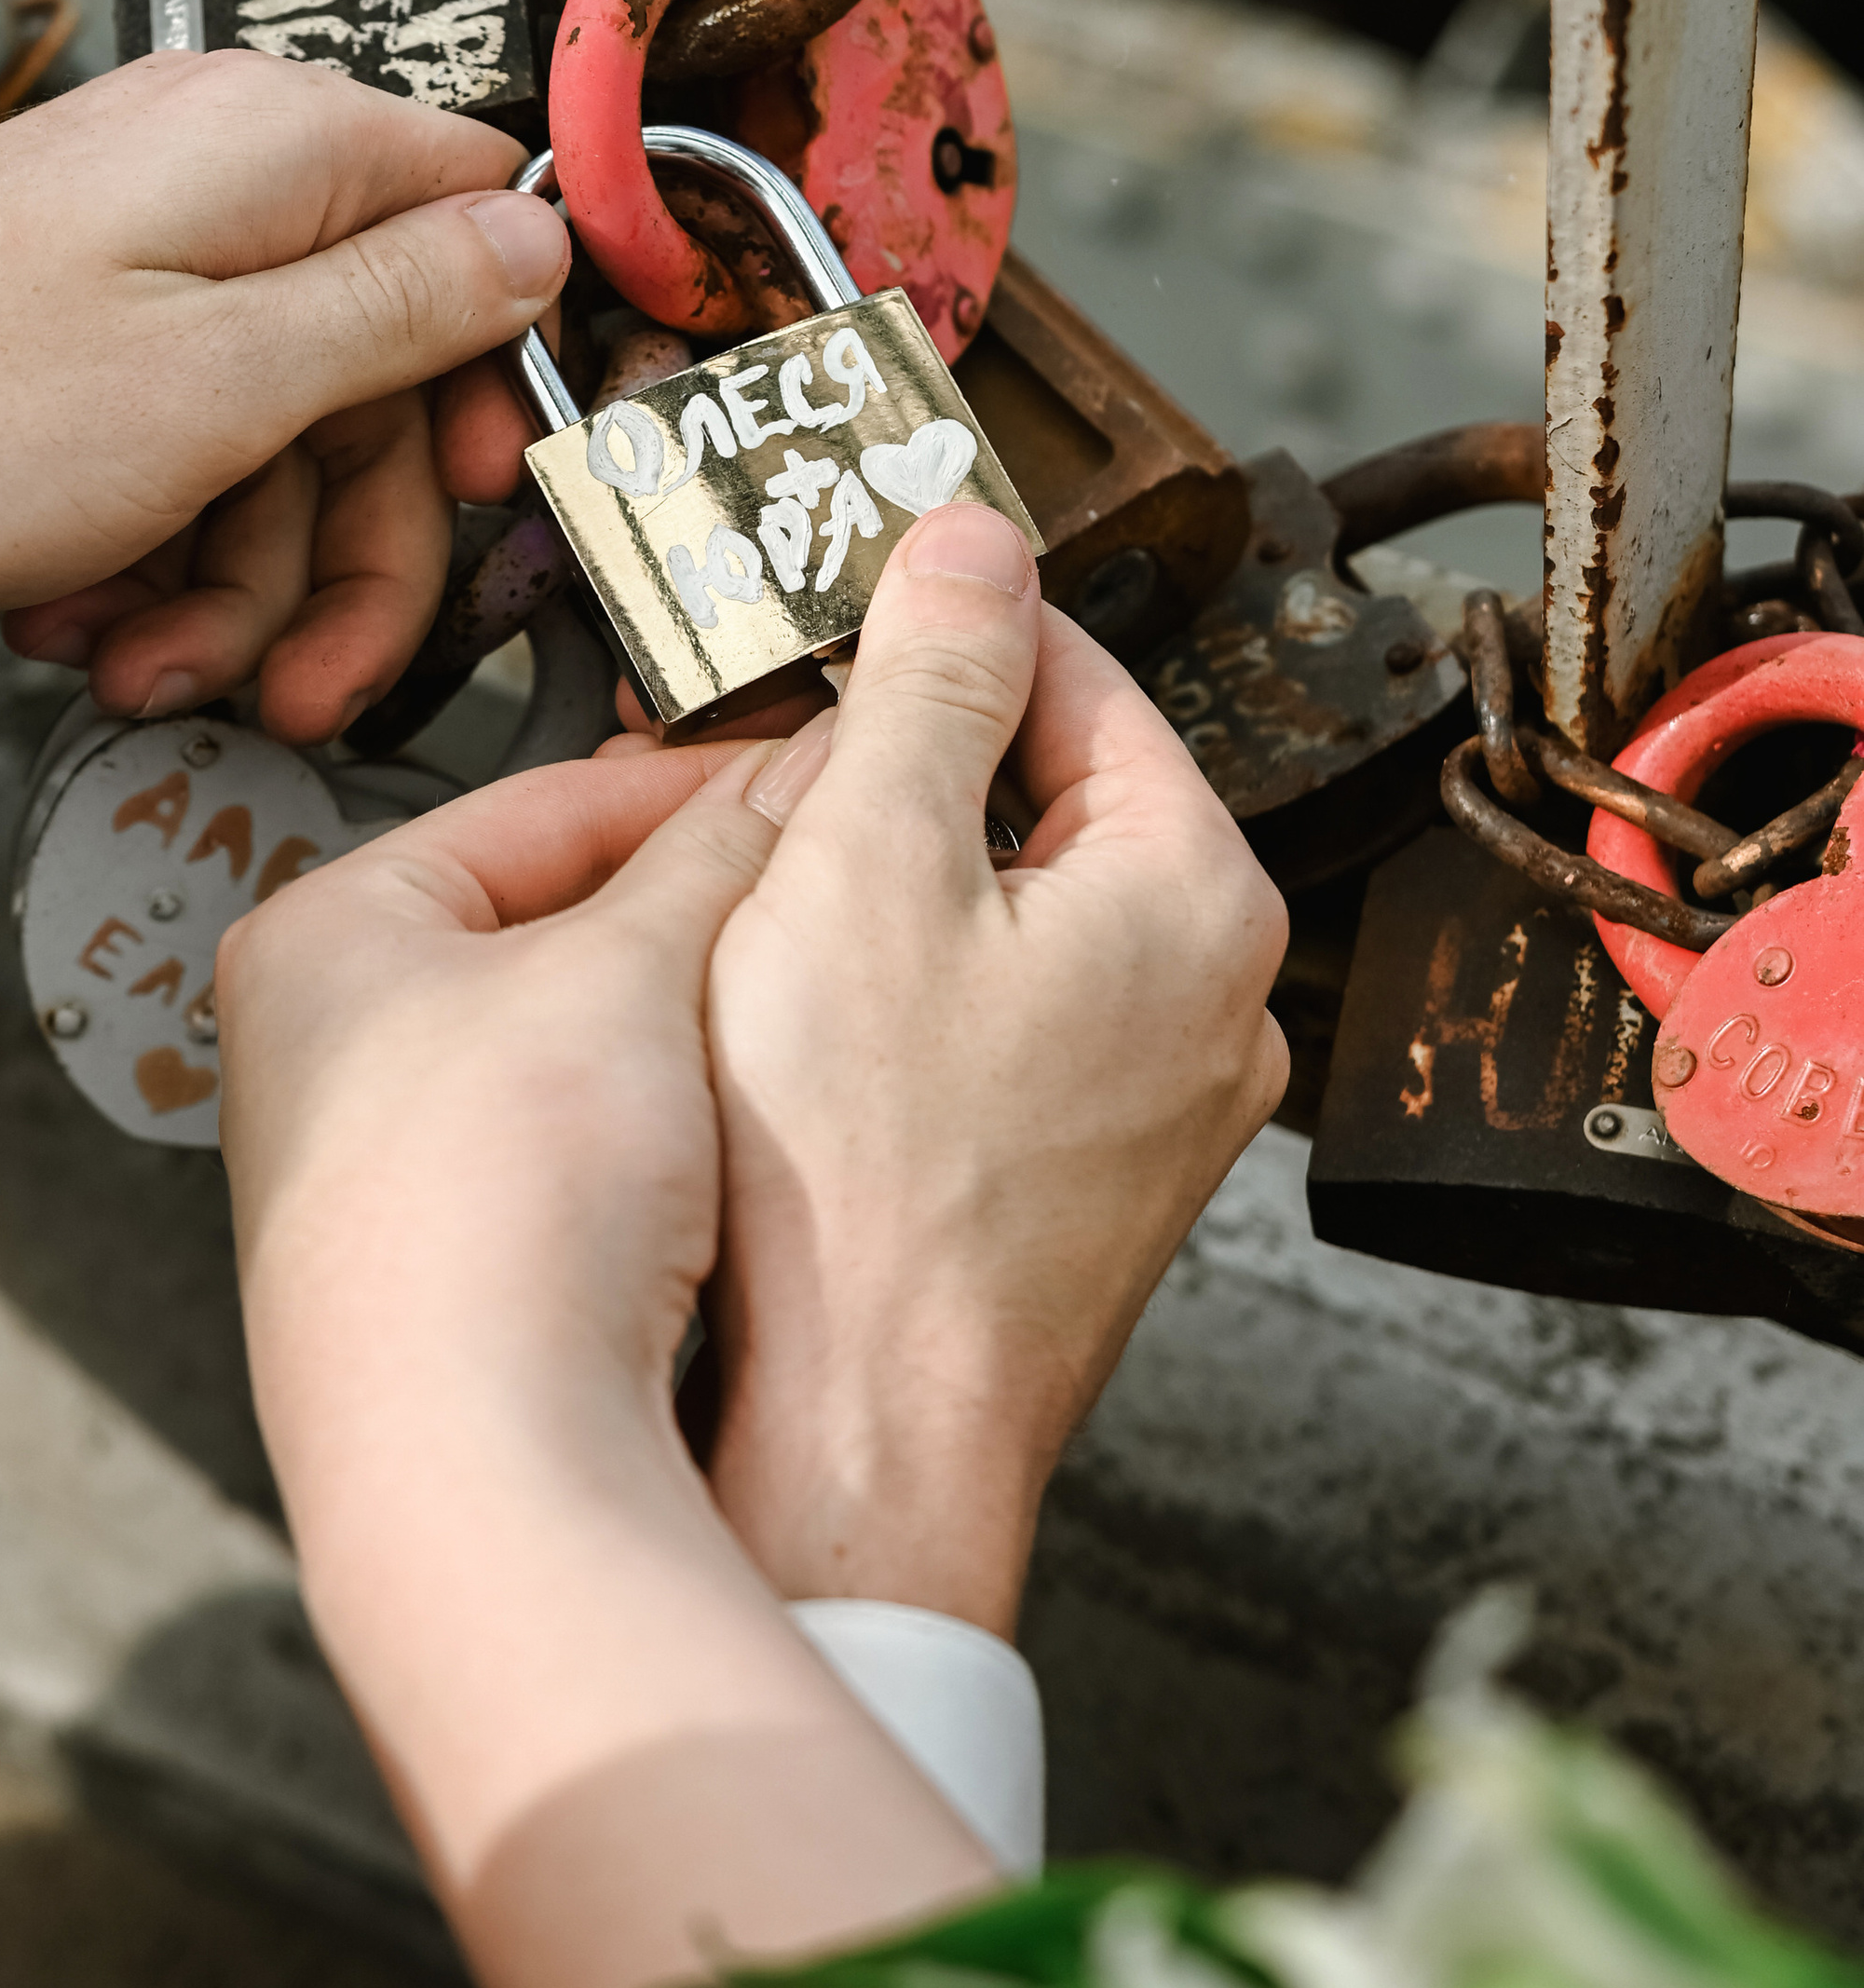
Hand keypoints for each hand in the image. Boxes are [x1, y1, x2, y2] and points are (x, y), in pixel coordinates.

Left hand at [0, 51, 569, 742]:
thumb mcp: (223, 386)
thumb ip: (407, 309)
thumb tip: (547, 235)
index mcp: (279, 147)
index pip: (482, 218)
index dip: (502, 376)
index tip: (489, 500)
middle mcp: (217, 178)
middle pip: (379, 378)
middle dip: (341, 555)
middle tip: (307, 686)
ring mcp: (136, 256)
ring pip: (276, 441)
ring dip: (229, 585)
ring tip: (139, 670)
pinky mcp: (71, 333)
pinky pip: (177, 448)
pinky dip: (148, 551)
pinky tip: (81, 621)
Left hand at [217, 744, 995, 1987]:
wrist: (482, 1480)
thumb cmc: (491, 1220)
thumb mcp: (630, 970)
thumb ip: (717, 854)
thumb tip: (783, 779)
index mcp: (318, 941)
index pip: (535, 804)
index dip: (688, 787)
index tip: (799, 787)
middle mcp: (322, 1061)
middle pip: (555, 931)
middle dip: (690, 923)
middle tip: (808, 903)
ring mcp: (379, 1188)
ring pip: (580, 1062)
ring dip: (685, 1044)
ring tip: (777, 1035)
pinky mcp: (451, 1298)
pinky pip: (583, 1179)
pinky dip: (662, 1156)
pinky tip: (730, 1168)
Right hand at [703, 498, 1288, 1636]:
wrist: (854, 1450)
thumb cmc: (857, 1188)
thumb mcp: (866, 861)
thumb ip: (930, 679)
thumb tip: (974, 537)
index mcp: (1196, 894)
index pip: (1077, 678)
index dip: (942, 628)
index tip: (848, 606)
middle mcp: (1218, 1002)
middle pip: (1049, 801)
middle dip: (909, 768)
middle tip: (774, 763)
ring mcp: (1161, 1110)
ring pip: (1020, 922)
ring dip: (901, 888)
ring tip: (769, 905)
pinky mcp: (1090, 1190)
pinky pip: (1007, 1034)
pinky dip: (914, 1003)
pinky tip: (809, 1034)